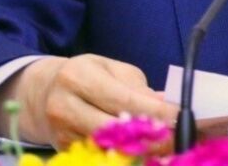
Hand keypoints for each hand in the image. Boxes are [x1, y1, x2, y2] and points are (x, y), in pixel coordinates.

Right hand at [0, 54, 178, 150]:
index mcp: (80, 76)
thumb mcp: (113, 71)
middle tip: (180, 141)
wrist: (44, 92)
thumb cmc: (88, 76)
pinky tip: (142, 155)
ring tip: (166, 149)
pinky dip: (123, 158)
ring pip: (106, 148)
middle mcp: (65, 105)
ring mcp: (60, 132)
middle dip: (151, 137)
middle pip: (114, 129)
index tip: (184, 120)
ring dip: (139, 151)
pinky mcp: (62, 150)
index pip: (124, 99)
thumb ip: (139, 89)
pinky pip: (98, 156)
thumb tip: (169, 107)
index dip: (157, 113)